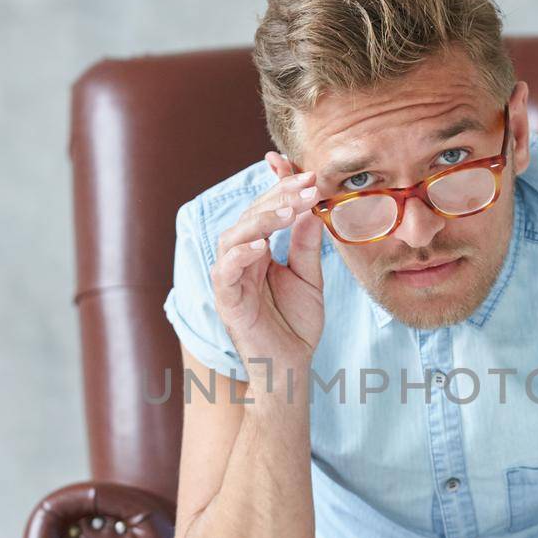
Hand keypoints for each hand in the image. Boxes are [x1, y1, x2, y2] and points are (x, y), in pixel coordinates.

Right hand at [210, 153, 324, 380]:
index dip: (280, 185)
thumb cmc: (297, 324)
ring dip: (260, 219)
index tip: (307, 171)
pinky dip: (239, 254)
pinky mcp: (226, 300)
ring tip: (288, 209)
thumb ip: (306, 245)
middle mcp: (241, 259)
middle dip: (278, 196)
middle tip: (307, 184)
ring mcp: (230, 278)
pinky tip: (261, 245)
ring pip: (233, 236)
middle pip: (250, 215)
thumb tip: (312, 208)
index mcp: (259, 250)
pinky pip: (225, 271)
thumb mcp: (309, 277)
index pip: (265, 209)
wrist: (291, 366)